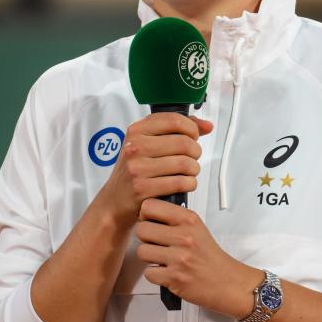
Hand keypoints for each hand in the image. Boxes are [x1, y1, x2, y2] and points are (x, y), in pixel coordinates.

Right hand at [95, 113, 212, 228]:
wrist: (114, 201)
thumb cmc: (134, 170)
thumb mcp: (146, 144)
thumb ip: (175, 130)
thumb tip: (207, 126)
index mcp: (136, 131)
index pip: (174, 120)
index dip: (191, 128)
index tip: (193, 136)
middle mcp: (135, 147)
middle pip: (184, 143)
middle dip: (195, 152)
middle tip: (192, 158)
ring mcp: (138, 168)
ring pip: (185, 163)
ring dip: (194, 169)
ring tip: (189, 172)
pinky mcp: (143, 188)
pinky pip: (181, 182)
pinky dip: (189, 184)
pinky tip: (185, 184)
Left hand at [135, 198, 261, 317]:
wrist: (227, 282)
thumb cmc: (210, 256)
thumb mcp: (197, 228)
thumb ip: (175, 218)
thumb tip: (148, 212)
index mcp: (189, 220)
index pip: (150, 206)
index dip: (145, 215)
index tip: (150, 221)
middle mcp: (184, 237)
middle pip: (142, 229)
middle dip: (145, 238)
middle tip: (155, 243)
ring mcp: (179, 258)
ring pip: (142, 252)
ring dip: (148, 257)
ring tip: (161, 258)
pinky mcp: (174, 278)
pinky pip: (148, 273)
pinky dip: (155, 275)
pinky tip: (166, 272)